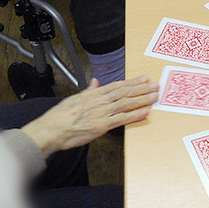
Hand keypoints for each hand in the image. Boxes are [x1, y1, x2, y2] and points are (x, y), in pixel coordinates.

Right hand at [20, 77, 157, 156]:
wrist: (52, 128)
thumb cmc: (60, 116)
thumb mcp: (75, 98)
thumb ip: (88, 90)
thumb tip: (95, 82)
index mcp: (94, 94)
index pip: (117, 86)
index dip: (132, 82)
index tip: (144, 79)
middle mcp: (100, 101)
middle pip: (125, 92)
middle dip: (142, 88)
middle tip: (156, 85)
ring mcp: (102, 113)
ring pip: (126, 103)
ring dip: (142, 99)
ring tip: (154, 96)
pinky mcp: (101, 125)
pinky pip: (121, 119)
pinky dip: (134, 115)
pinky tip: (144, 112)